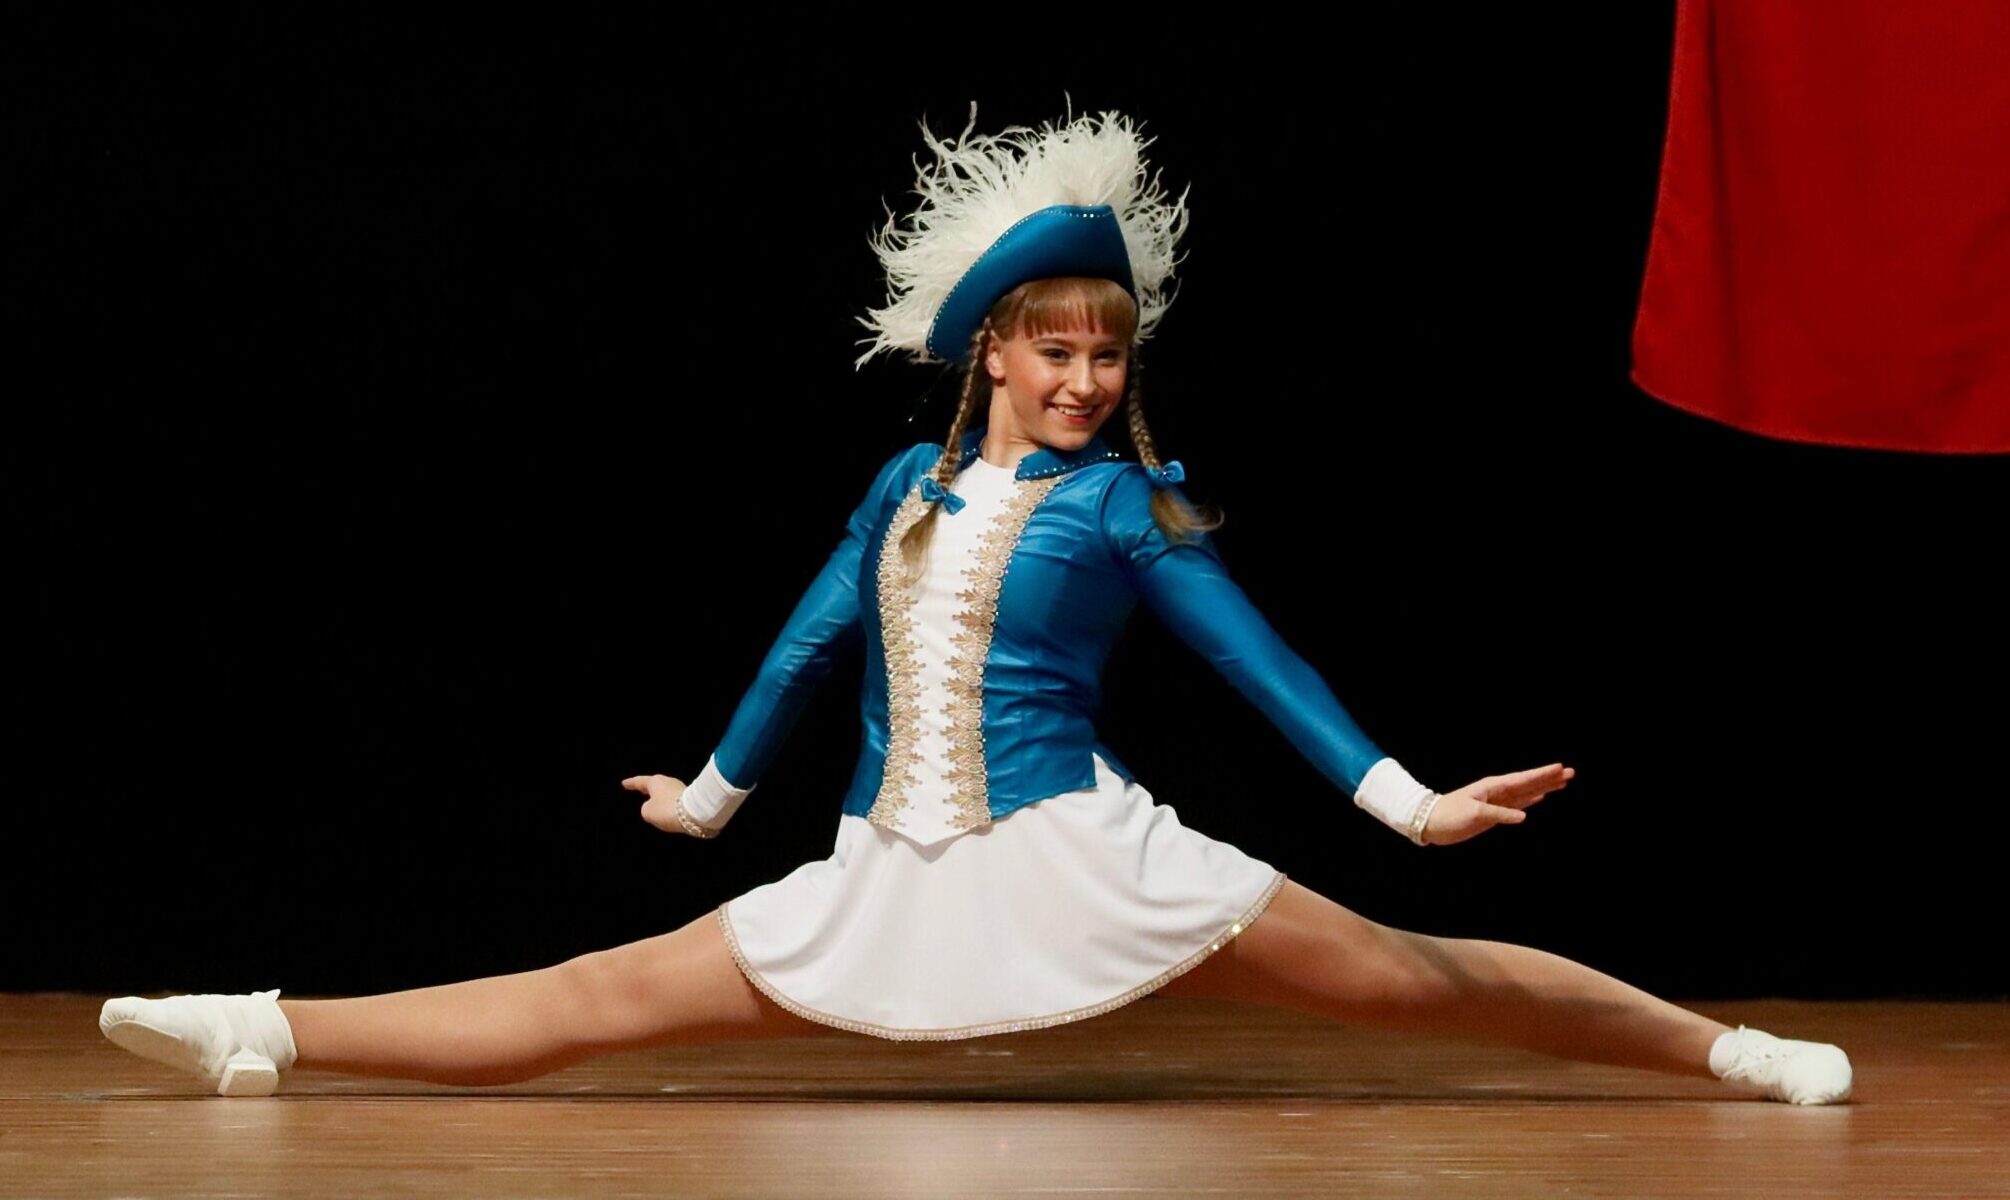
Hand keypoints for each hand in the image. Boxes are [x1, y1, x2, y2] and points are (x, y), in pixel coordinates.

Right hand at [621, 774, 703, 835]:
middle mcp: (668, 781)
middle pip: (654, 785)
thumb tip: (652, 806)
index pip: (639, 782)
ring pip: (665, 792)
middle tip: (639, 790)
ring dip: (659, 797)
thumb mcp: (648, 812)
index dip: (631, 783)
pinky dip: (668, 803)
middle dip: (647, 788)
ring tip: (653, 802)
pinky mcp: (689, 797)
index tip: (624, 783)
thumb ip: (646, 808)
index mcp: (655, 782)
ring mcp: (680, 788)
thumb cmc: (667, 809)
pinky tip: (666, 809)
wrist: (696, 812)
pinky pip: (673, 800)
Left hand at [1420, 763, 1573, 845]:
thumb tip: (1524, 816)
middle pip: (1529, 783)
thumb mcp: (1474, 814)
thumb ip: (1500, 814)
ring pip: (1526, 793)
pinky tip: (1539, 798)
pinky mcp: (1494, 813)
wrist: (1430, 823)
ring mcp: (1497, 801)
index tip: (1560, 768)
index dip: (1542, 774)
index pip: (1523, 779)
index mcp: (1493, 787)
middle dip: (1549, 778)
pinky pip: (1517, 804)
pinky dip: (1530, 800)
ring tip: (1562, 783)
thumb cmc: (1449, 815)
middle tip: (1571, 773)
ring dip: (1544, 788)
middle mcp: (1498, 791)